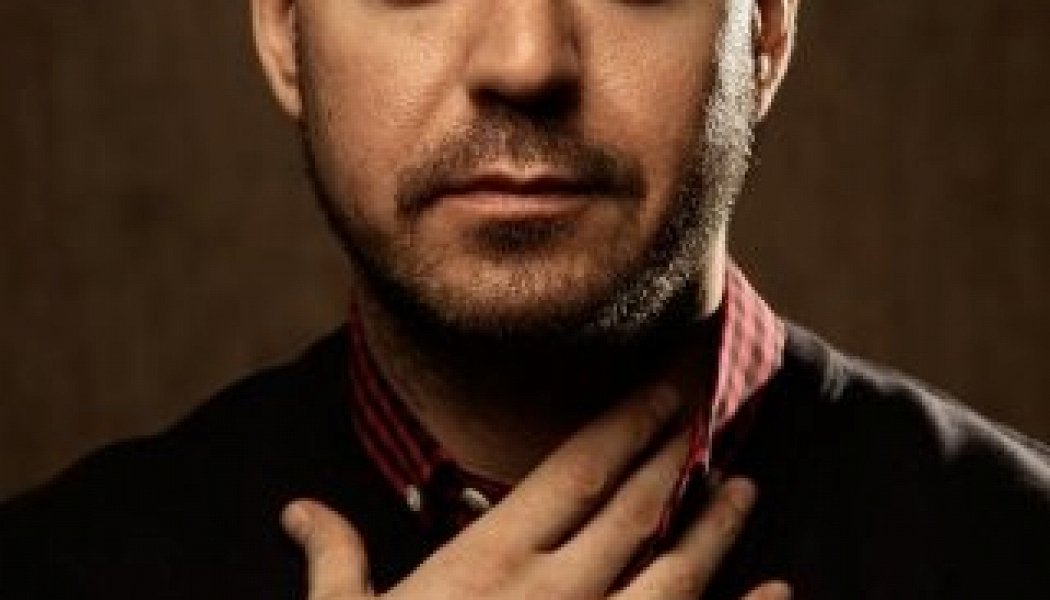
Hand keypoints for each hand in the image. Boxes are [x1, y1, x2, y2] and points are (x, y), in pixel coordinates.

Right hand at [282, 388, 789, 599]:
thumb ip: (335, 562)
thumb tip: (297, 510)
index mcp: (487, 564)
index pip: (574, 471)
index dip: (626, 423)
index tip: (666, 389)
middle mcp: (552, 595)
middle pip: (632, 509)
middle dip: (673, 456)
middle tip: (709, 412)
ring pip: (674, 575)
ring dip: (714, 528)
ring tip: (746, 487)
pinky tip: (779, 590)